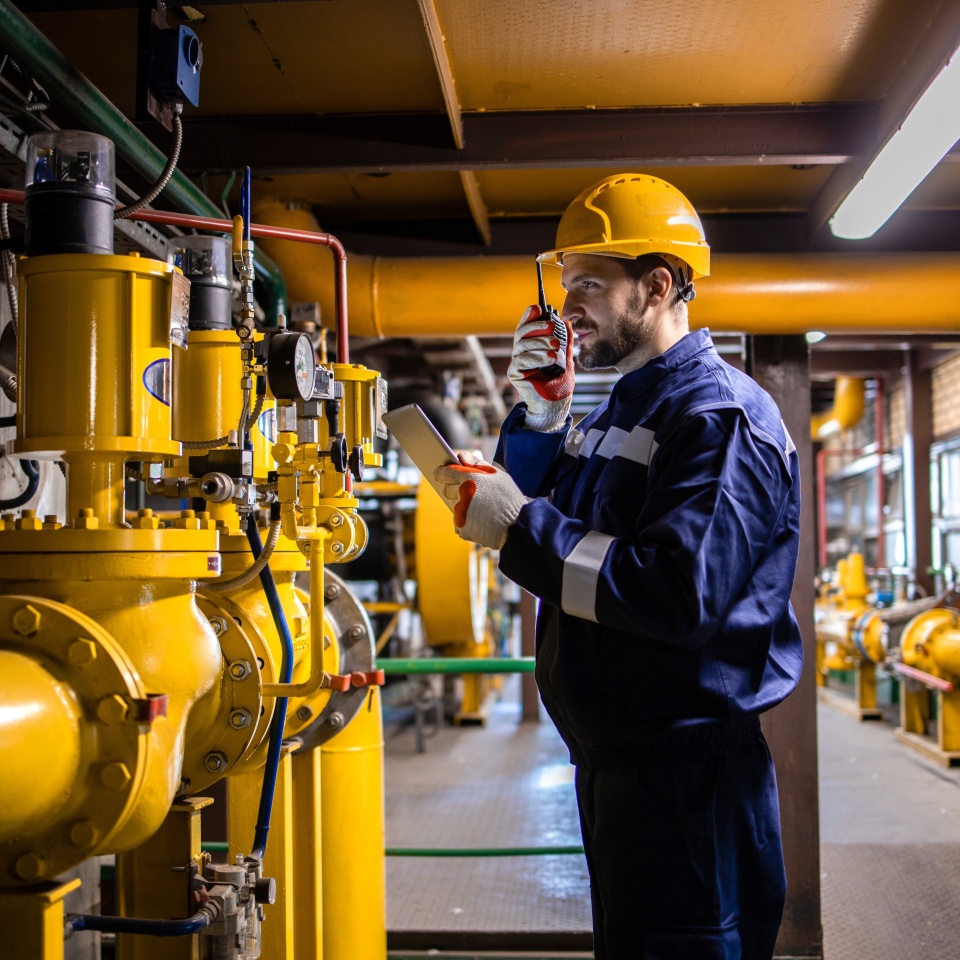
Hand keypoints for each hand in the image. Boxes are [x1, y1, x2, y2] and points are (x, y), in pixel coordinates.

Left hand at [434, 455, 528, 549]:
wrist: (518, 524)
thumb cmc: (509, 497)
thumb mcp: (497, 475)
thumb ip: (477, 463)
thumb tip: (460, 456)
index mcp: (469, 479)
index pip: (444, 473)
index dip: (441, 473)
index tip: (438, 473)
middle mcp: (462, 495)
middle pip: (448, 490)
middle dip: (455, 489)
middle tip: (470, 492)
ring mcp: (460, 513)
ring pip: (454, 506)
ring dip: (462, 506)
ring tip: (480, 508)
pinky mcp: (462, 528)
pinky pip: (457, 522)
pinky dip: (465, 521)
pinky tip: (479, 519)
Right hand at [507, 305, 574, 431]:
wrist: (557, 404)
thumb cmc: (559, 383)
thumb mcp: (566, 358)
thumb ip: (566, 342)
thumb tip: (568, 323)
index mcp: (531, 347)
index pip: (526, 327)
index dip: (529, 316)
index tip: (537, 307)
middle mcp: (521, 353)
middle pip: (522, 333)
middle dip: (537, 327)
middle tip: (552, 326)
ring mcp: (517, 363)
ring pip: (521, 345)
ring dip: (540, 343)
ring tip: (556, 347)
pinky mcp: (515, 374)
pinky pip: (521, 360)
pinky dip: (537, 357)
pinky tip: (550, 359)